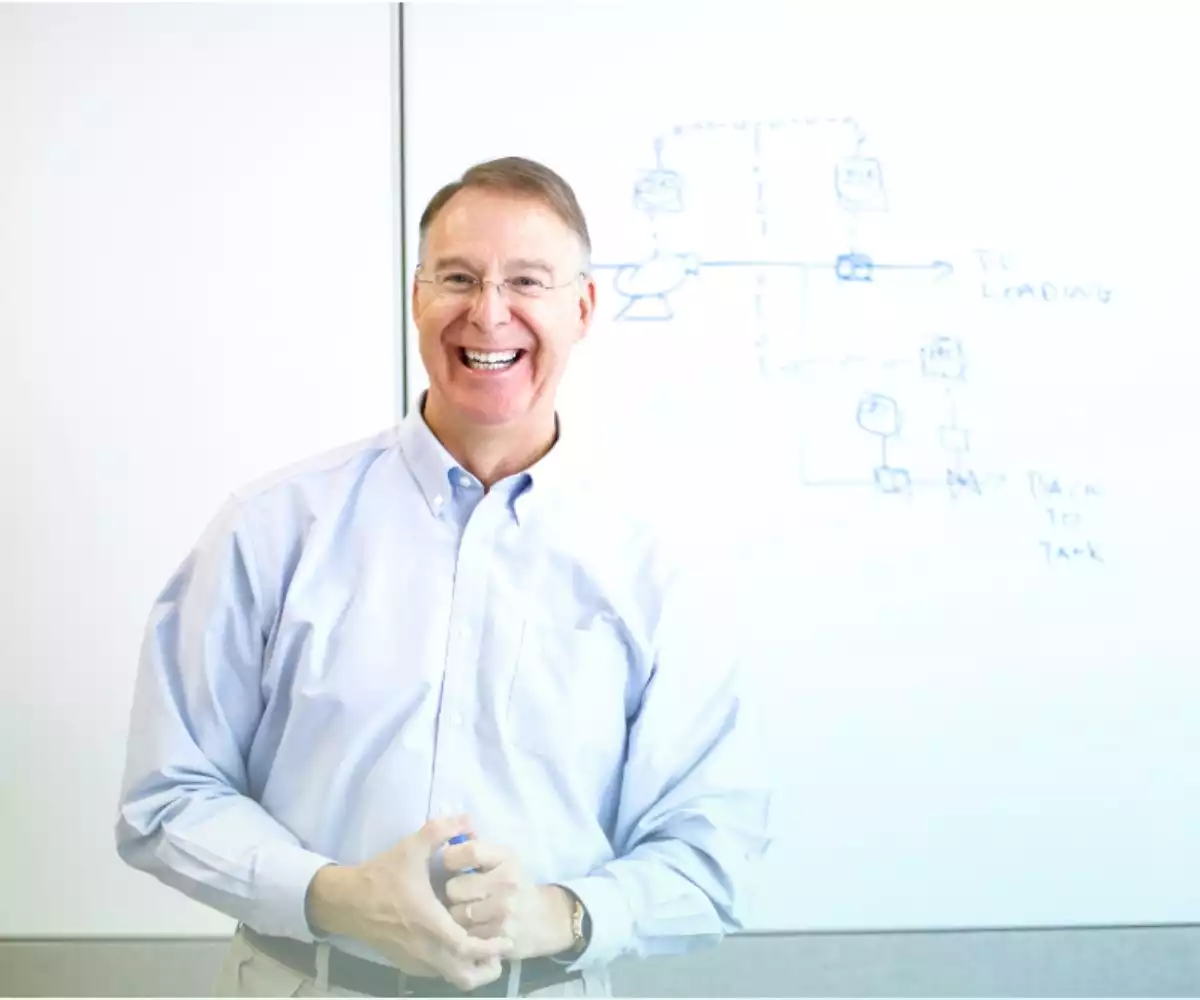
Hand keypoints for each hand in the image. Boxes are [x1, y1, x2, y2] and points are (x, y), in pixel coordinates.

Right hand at [306, 815, 511, 990]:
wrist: (346, 902)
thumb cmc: (381, 876)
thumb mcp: (410, 848)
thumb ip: (440, 831)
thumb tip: (467, 818)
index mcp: (428, 923)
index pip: (465, 948)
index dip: (490, 946)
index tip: (506, 937)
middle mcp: (423, 949)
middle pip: (464, 975)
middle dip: (487, 967)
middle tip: (501, 949)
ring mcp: (415, 960)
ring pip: (452, 978)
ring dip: (473, 968)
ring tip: (487, 949)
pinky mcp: (407, 964)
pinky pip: (438, 973)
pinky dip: (455, 966)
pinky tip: (462, 946)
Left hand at [442, 838, 575, 959]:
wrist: (545, 919)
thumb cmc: (514, 883)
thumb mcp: (503, 860)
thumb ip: (477, 849)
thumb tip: (447, 835)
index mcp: (507, 858)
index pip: (470, 851)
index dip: (451, 857)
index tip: (448, 864)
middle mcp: (508, 882)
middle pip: (454, 887)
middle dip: (452, 892)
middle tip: (462, 894)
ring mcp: (504, 912)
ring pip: (455, 914)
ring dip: (456, 915)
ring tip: (468, 911)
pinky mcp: (499, 937)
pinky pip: (464, 935)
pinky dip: (465, 933)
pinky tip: (476, 927)